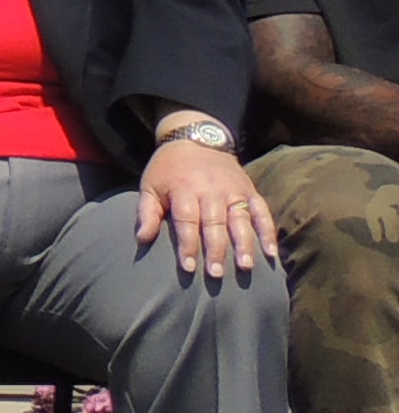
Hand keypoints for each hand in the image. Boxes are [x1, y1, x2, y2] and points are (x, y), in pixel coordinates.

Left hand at [137, 134, 276, 280]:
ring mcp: (234, 191)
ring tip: (245, 267)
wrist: (195, 138)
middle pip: (215, 224)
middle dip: (216, 250)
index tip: (188, 267)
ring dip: (244, 245)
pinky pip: (262, 212)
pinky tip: (271, 252)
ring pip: (241, 220)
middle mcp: (212, 191)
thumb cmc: (168, 169)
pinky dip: (268, 232)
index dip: (188, 245)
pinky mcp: (250, 190)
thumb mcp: (150, 186)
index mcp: (185, 190)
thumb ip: (146, 212)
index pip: (187, 222)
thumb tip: (142, 239)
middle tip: (216, 274)